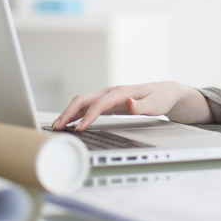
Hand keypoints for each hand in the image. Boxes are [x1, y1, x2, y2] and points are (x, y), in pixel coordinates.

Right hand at [52, 81, 213, 131]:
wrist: (162, 92)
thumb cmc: (159, 98)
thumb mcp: (154, 103)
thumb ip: (140, 105)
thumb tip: (128, 102)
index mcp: (120, 92)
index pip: (99, 104)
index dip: (88, 116)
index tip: (80, 128)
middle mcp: (110, 92)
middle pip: (84, 100)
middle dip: (69, 112)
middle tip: (57, 126)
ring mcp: (107, 96)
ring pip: (82, 102)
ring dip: (69, 113)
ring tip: (57, 126)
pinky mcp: (107, 102)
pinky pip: (87, 107)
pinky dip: (76, 114)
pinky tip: (69, 122)